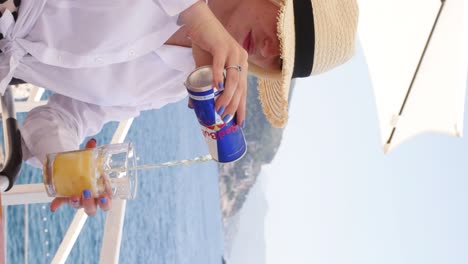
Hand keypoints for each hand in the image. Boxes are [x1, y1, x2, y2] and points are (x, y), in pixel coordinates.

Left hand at [49, 139, 111, 215]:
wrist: (78, 169)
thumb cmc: (90, 168)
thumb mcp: (92, 162)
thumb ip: (91, 152)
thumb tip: (93, 141)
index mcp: (101, 193)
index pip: (106, 203)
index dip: (106, 203)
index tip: (104, 198)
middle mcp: (91, 200)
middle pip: (92, 209)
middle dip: (90, 204)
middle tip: (87, 193)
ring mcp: (79, 200)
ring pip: (79, 206)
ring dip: (77, 203)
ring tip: (74, 196)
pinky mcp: (66, 198)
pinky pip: (62, 202)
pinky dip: (57, 204)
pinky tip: (54, 206)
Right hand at [181, 1, 247, 125]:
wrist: (199, 23)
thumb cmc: (204, 46)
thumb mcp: (204, 68)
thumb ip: (202, 86)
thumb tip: (194, 106)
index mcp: (241, 65)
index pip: (243, 90)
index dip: (242, 107)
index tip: (239, 123)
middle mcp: (241, 59)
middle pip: (240, 87)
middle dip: (234, 105)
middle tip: (225, 118)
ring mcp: (233, 52)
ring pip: (233, 78)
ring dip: (226, 95)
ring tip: (219, 108)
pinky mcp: (222, 46)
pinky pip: (221, 64)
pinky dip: (218, 76)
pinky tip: (216, 88)